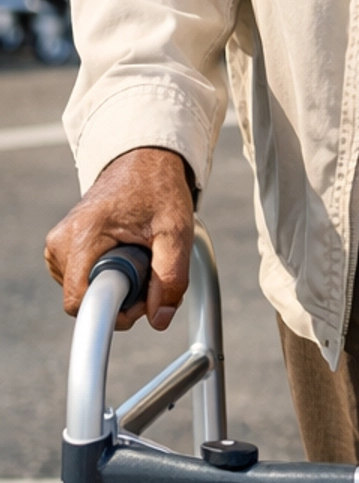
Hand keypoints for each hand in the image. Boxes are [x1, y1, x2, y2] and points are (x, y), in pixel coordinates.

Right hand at [46, 147, 195, 332]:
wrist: (142, 162)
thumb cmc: (158, 190)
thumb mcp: (176, 230)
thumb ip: (171, 277)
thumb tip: (159, 320)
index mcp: (83, 235)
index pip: (81, 301)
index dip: (116, 311)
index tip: (144, 297)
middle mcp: (61, 242)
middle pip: (87, 299)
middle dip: (123, 296)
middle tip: (150, 270)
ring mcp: (58, 246)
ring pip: (86, 292)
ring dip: (118, 286)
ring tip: (138, 255)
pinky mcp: (62, 249)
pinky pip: (84, 282)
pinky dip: (108, 277)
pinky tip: (124, 255)